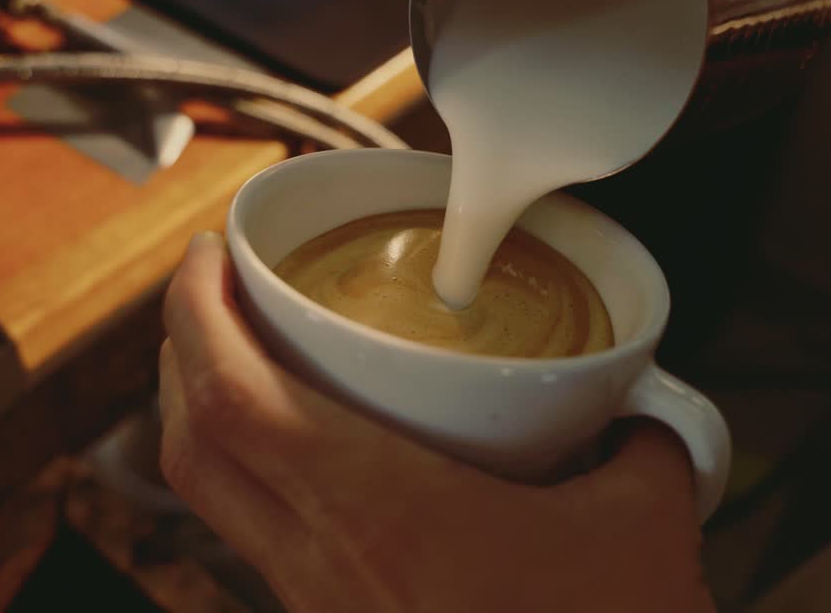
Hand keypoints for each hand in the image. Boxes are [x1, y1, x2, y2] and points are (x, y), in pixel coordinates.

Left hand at [159, 232, 714, 611]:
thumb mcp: (646, 528)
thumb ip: (646, 446)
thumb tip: (643, 415)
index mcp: (382, 516)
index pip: (231, 400)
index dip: (195, 313)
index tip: (209, 253)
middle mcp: (323, 566)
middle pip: (192, 444)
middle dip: (184, 350)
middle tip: (222, 290)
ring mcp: (318, 609)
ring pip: (214, 498)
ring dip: (208, 415)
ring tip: (248, 359)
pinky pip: (256, 539)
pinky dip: (251, 474)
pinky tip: (307, 455)